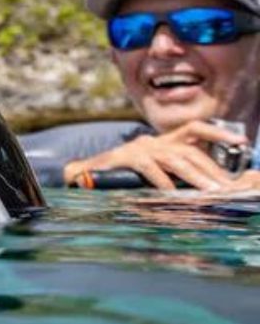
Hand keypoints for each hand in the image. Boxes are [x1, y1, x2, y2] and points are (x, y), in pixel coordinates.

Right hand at [62, 120, 249, 190]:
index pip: (194, 129)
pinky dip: (163, 182)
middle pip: (189, 151)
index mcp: (161, 142)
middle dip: (211, 170)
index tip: (241, 141)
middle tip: (226, 189)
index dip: (217, 132)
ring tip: (210, 192)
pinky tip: (172, 194)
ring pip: (175, 159)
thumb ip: (172, 176)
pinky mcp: (124, 158)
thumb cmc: (119, 179)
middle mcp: (152, 141)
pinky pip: (150, 168)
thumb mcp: (150, 174)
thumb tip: (204, 190)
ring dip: (195, 177)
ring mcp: (138, 148)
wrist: (82, 176)